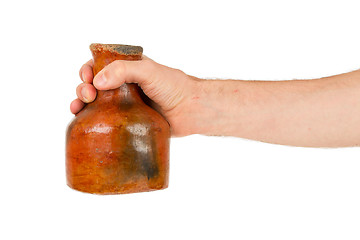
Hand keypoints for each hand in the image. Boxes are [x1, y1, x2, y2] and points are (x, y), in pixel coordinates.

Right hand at [70, 57, 199, 136]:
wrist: (190, 110)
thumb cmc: (173, 86)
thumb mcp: (148, 71)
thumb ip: (123, 70)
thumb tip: (97, 82)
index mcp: (128, 69)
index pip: (100, 65)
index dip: (89, 70)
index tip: (87, 78)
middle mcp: (124, 86)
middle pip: (94, 84)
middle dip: (84, 88)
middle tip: (87, 96)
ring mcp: (125, 104)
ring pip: (97, 103)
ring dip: (82, 104)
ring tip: (77, 109)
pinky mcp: (128, 121)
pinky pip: (107, 120)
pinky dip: (93, 120)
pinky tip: (84, 123)